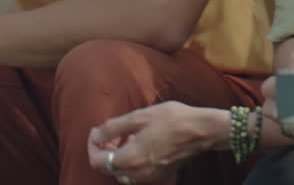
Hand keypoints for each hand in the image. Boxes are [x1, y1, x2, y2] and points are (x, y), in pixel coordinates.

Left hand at [88, 102, 218, 183]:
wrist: (202, 130)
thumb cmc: (171, 119)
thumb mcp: (138, 117)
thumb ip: (112, 128)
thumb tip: (96, 135)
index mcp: (130, 159)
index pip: (97, 161)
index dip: (92, 146)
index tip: (96, 132)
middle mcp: (138, 174)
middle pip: (108, 169)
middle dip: (105, 151)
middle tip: (112, 133)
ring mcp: (150, 177)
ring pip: (122, 172)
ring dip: (118, 156)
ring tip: (127, 137)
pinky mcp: (160, 176)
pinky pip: (137, 173)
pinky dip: (132, 161)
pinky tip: (141, 144)